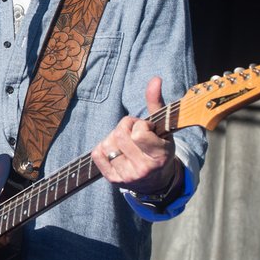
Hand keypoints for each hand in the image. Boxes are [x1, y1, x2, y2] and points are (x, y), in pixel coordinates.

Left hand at [91, 77, 177, 194]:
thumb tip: (155, 79)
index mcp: (160, 155)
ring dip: (113, 138)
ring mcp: (128, 176)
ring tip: (126, 142)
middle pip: (119, 135)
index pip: (139, 132)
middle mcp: (144, 169)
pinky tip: (116, 150)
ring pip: (107, 144)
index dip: (139, 124)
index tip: (146, 128)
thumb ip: (156, 102)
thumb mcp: (163, 127)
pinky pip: (96, 154)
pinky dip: (102, 148)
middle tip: (133, 132)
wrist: (156, 180)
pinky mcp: (114, 180)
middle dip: (124, 127)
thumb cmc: (159, 147)